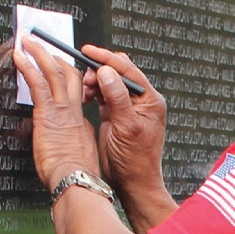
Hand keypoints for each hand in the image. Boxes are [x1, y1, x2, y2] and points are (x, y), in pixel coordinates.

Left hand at [15, 34, 100, 190]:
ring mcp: (62, 109)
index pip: (74, 92)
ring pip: (54, 71)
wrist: (75, 180)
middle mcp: (73, 111)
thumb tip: (58, 141)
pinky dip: (27, 66)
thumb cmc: (73, 175)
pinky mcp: (48, 112)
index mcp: (79, 122)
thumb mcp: (74, 155)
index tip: (58, 68)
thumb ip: (66, 142)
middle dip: (55, 56)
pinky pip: (38, 82)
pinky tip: (18, 56)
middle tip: (43, 44)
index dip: (67, 77)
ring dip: (39, 53)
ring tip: (28, 41)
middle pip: (69, 74)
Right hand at [76, 44, 167, 201]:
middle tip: (84, 77)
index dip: (107, 58)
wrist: (133, 183)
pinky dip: (92, 92)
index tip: (89, 51)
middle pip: (118, 72)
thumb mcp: (126, 127)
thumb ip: (118, 98)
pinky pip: (103, 94)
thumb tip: (107, 72)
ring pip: (108, 81)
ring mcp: (127, 106)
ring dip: (93, 81)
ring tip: (84, 90)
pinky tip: (85, 97)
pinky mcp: (116, 114)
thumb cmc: (136, 160)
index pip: (128, 69)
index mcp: (150, 100)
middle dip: (98, 70)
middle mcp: (140, 100)